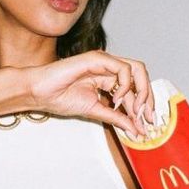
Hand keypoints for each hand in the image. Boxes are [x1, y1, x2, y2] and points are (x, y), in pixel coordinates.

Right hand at [26, 51, 154, 134]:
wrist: (40, 93)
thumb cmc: (60, 98)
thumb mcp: (96, 112)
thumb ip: (117, 119)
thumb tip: (135, 131)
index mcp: (109, 79)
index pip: (136, 88)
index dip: (145, 105)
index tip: (146, 124)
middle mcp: (109, 68)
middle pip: (141, 77)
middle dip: (148, 98)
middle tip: (146, 117)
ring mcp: (104, 62)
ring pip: (136, 69)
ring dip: (140, 91)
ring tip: (133, 110)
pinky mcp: (97, 58)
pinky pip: (122, 68)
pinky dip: (125, 85)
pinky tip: (116, 99)